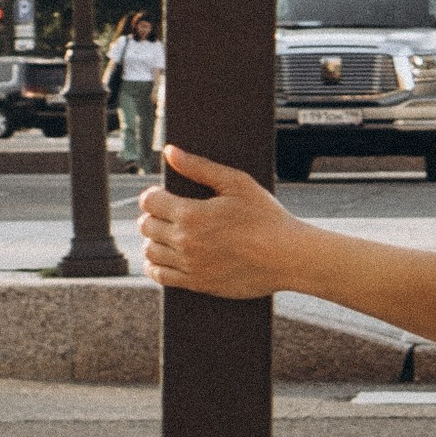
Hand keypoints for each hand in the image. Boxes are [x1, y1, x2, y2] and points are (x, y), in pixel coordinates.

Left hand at [138, 146, 304, 298]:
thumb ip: (199, 167)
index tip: (161, 194)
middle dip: (153, 216)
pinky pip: (160, 276)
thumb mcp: (236, 183)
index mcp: (191, 214)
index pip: (150, 202)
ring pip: (150, 251)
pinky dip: (154, 266)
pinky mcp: (196, 284)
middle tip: (165, 213)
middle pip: (147, 226)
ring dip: (153, 240)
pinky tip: (162, 258)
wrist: (288, 257)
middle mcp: (185, 241)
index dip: (153, 195)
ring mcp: (189, 265)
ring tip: (166, 234)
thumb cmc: (267, 217)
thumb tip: (171, 152)